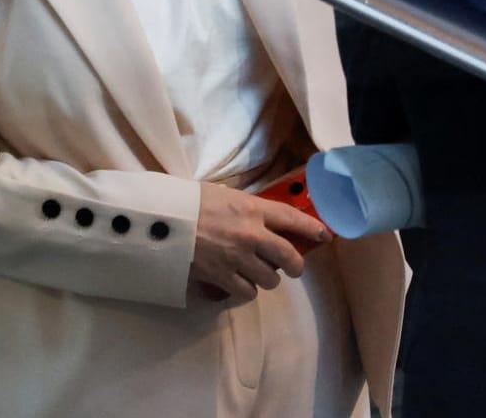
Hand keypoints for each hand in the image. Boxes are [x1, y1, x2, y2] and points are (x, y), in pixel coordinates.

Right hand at [191, 182, 329, 300]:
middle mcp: (251, 235)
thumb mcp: (222, 194)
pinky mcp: (221, 277)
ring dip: (267, 278)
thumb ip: (244, 207)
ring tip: (257, 273)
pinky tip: (239, 282)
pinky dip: (245, 289)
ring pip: (270, 279)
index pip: (292, 218)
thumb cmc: (188, 201)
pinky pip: (246, 292)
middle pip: (289, 257)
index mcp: (252, 209)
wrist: (160, 220)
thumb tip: (259, 216)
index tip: (324, 234)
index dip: (312, 228)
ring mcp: (237, 258)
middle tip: (293, 268)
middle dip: (296, 265)